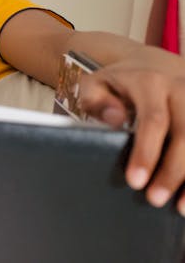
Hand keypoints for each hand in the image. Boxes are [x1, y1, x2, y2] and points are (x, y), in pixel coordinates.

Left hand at [78, 45, 184, 212]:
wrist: (152, 63)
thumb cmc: (118, 83)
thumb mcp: (95, 84)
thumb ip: (96, 100)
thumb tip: (115, 118)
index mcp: (150, 81)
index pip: (154, 120)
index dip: (147, 153)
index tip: (135, 182)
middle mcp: (182, 88)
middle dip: (173, 171)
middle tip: (154, 200)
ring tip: (181, 208)